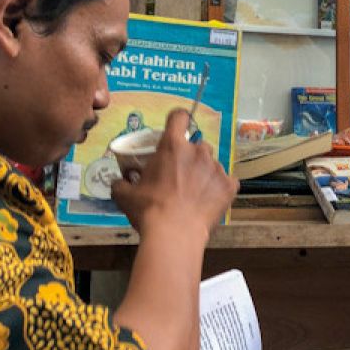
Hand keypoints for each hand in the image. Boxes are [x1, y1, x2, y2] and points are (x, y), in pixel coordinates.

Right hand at [111, 110, 238, 237]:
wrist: (174, 233)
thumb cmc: (148, 210)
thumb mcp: (125, 195)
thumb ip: (121, 183)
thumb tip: (119, 182)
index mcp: (172, 146)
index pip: (179, 116)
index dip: (177, 121)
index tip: (174, 130)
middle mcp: (198, 150)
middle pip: (196, 145)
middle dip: (189, 157)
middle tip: (180, 175)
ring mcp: (216, 167)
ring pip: (211, 163)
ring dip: (204, 173)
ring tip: (194, 193)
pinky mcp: (230, 185)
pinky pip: (226, 181)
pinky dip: (219, 189)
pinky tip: (209, 201)